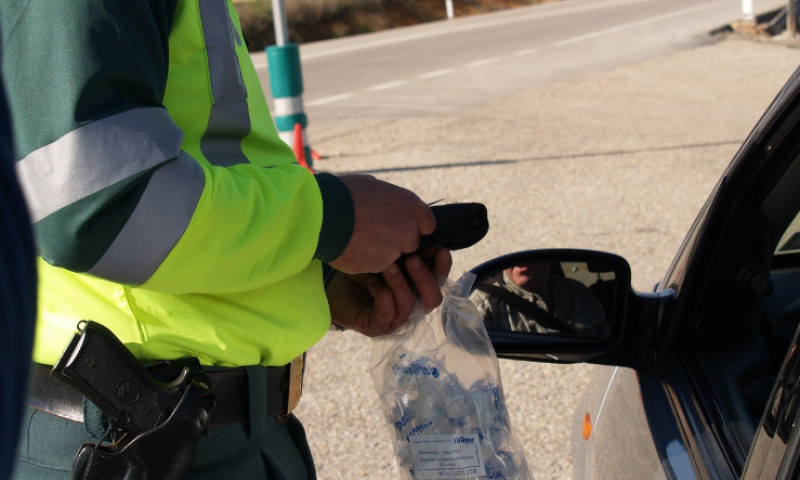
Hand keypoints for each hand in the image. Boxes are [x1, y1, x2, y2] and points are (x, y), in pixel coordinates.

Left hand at [327, 247, 451, 336]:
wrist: (333, 283)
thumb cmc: (363, 268)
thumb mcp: (388, 255)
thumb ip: (409, 249)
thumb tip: (426, 232)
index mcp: (418, 289)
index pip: (439, 282)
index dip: (443, 267)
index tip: (441, 249)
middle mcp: (411, 307)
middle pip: (433, 300)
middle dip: (425, 278)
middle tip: (411, 258)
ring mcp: (394, 320)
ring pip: (409, 306)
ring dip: (400, 283)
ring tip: (387, 265)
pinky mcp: (376, 326)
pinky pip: (387, 312)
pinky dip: (383, 294)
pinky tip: (372, 280)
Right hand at [329, 174, 435, 273]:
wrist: (322, 215)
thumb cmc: (344, 193)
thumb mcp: (372, 186)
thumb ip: (389, 199)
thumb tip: (388, 203)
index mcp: (410, 206)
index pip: (427, 223)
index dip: (413, 224)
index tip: (400, 224)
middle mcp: (408, 229)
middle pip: (410, 242)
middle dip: (396, 239)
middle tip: (373, 231)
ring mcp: (394, 250)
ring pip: (392, 255)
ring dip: (379, 250)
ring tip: (357, 237)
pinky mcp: (378, 265)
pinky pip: (375, 264)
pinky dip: (366, 259)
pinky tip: (351, 247)